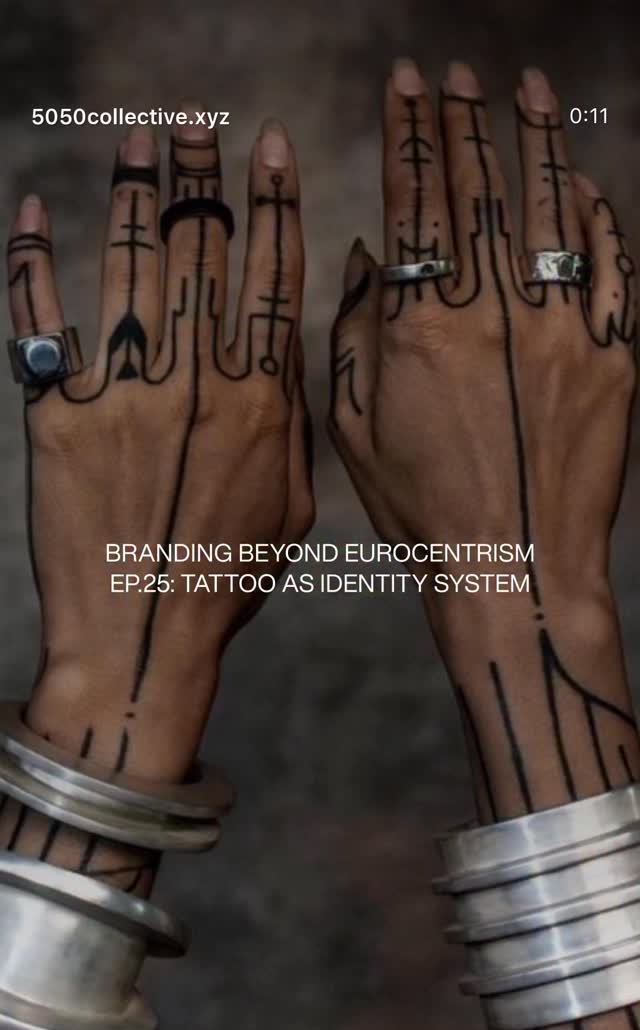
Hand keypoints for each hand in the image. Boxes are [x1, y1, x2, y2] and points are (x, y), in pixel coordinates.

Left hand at [7, 107, 312, 778]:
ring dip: (135, 194)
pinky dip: (32, 261)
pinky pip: (40, 322)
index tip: (271, 148)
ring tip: (137, 137)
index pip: (270, 277)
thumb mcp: (290, 504)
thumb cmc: (224, 580)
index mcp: (260, 401)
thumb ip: (289, 419)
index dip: (273, 206)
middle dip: (201, 178)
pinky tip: (32, 208)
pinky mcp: (58, 416)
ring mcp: (123, 394)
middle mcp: (195, 382)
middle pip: (201, 254)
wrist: (141, 640)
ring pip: (133, 267)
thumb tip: (285, 350)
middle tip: (196, 123)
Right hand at [329, 60, 637, 816]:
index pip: (413, 203)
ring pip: (550, 211)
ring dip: (537, 143)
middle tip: (457, 72)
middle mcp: (493, 312)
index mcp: (421, 326)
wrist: (515, 572)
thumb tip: (362, 257)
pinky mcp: (614, 358)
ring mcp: (562, 330)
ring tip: (529, 91)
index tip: (404, 85)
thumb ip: (353, 335)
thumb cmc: (425, 511)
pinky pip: (613, 269)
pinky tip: (587, 185)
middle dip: (464, 121)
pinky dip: (601, 221)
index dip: (408, 135)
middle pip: (477, 191)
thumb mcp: (357, 431)